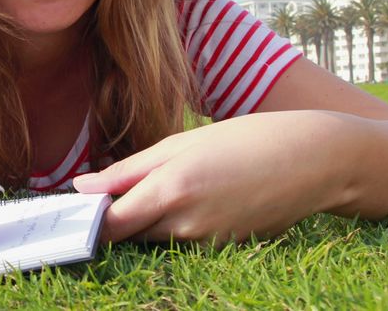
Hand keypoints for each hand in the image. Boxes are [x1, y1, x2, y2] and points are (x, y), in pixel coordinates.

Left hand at [72, 111, 369, 245]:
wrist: (315, 160)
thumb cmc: (245, 139)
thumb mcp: (180, 143)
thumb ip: (128, 170)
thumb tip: (83, 189)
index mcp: (170, 191)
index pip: (108, 224)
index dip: (87, 219)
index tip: (72, 207)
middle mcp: (185, 224)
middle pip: (128, 233)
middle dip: (115, 215)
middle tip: (111, 189)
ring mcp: (206, 241)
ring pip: (154, 236)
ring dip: (146, 216)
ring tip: (169, 180)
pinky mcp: (222, 248)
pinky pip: (182, 239)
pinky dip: (175, 221)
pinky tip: (196, 193)